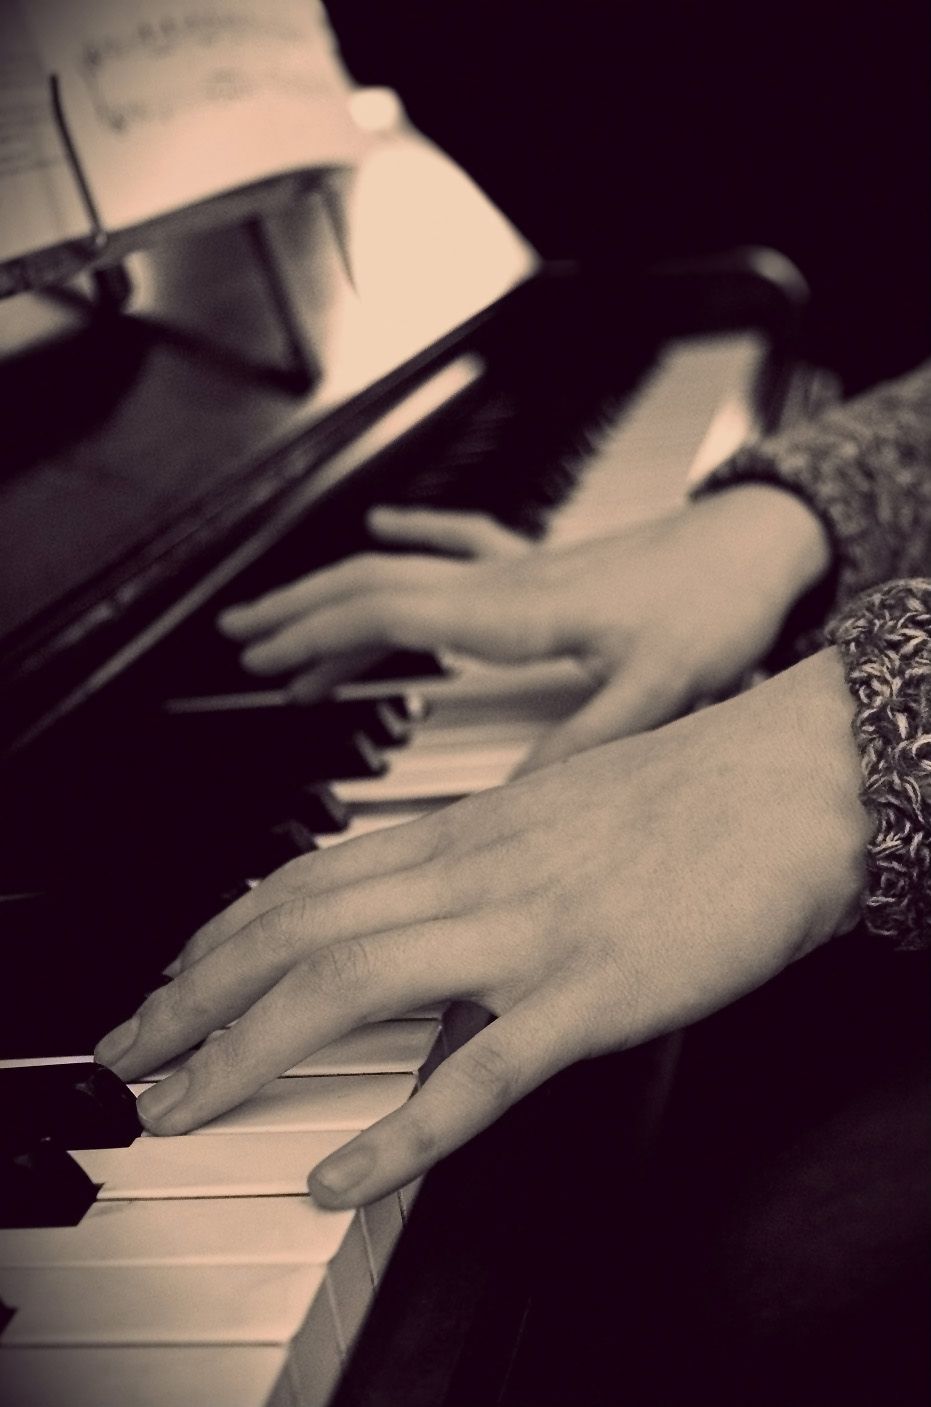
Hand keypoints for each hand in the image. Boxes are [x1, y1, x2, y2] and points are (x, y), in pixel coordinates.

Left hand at [95, 648, 866, 1208]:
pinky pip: (477, 1075)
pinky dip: (396, 1133)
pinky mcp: (591, 996)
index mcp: (470, 831)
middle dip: (193, 995)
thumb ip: (486, 855)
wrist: (795, 778)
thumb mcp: (561, 810)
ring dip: (246, 1051)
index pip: (311, 879)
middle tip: (127, 1054)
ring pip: (350, 985)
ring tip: (177, 1106)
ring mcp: (528, 933)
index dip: (224, 932)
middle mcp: (475, 874)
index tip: (174, 977)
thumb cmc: (691, 793)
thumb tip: (431, 896)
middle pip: (296, 929)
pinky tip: (337, 1178)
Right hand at [218, 489, 830, 767]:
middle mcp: (503, 583)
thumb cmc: (716, 607)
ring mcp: (520, 569)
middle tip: (242, 644)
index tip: (263, 661)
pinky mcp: (545, 567)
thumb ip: (585, 739)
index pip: (386, 611)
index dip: (315, 635)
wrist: (759, 543)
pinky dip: (411, 538)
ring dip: (338, 591)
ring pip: (404, 570)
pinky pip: (459, 543)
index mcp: (513, 612)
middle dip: (301, 614)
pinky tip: (387, 528)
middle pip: (374, 585)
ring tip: (287, 624)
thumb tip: (512, 803)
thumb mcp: (658, 686)